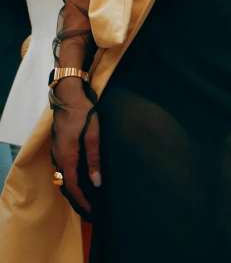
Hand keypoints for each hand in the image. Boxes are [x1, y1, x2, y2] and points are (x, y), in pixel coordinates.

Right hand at [51, 79, 100, 219]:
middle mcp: (58, 157)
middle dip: (79, 197)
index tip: (92, 211)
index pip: (73, 186)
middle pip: (68, 183)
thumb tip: (97, 182)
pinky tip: (84, 175)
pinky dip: (74, 175)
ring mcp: (57, 151)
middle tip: (92, 207)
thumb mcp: (93, 134)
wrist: (69, 95)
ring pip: (66, 175)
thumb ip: (94, 158)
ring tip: (90, 195)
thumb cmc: (83, 113)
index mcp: (67, 157)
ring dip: (77, 186)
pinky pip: (65, 166)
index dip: (82, 200)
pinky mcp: (60, 145)